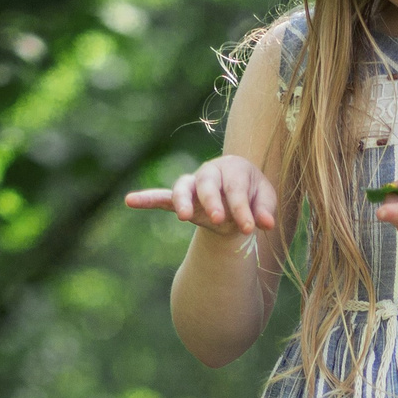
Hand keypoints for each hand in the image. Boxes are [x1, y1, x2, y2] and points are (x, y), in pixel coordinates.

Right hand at [124, 154, 276, 236]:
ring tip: (184, 216)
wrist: (236, 198)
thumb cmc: (253, 196)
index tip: (249, 228)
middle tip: (218, 219)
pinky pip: (161, 197)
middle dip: (212, 201)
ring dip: (182, 200)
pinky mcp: (180, 198)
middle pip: (208, 184)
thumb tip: (267, 224)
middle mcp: (210, 172)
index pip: (237, 189)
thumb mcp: (264, 202)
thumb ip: (265, 211)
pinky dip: (147, 198)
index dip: (243, 209)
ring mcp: (193, 184)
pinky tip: (130, 201)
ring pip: (183, 187)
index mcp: (234, 169)